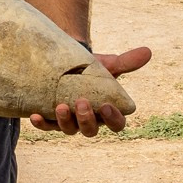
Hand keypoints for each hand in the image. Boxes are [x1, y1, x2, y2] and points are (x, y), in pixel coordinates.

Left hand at [30, 46, 151, 136]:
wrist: (68, 63)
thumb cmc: (93, 69)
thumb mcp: (109, 65)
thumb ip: (126, 62)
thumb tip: (147, 51)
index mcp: (106, 112)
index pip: (116, 124)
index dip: (112, 118)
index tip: (106, 105)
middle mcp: (89, 121)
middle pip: (90, 131)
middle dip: (86, 119)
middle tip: (81, 102)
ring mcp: (69, 122)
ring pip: (69, 130)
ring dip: (65, 121)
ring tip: (61, 106)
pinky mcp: (51, 119)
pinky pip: (46, 126)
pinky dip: (41, 123)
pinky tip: (35, 116)